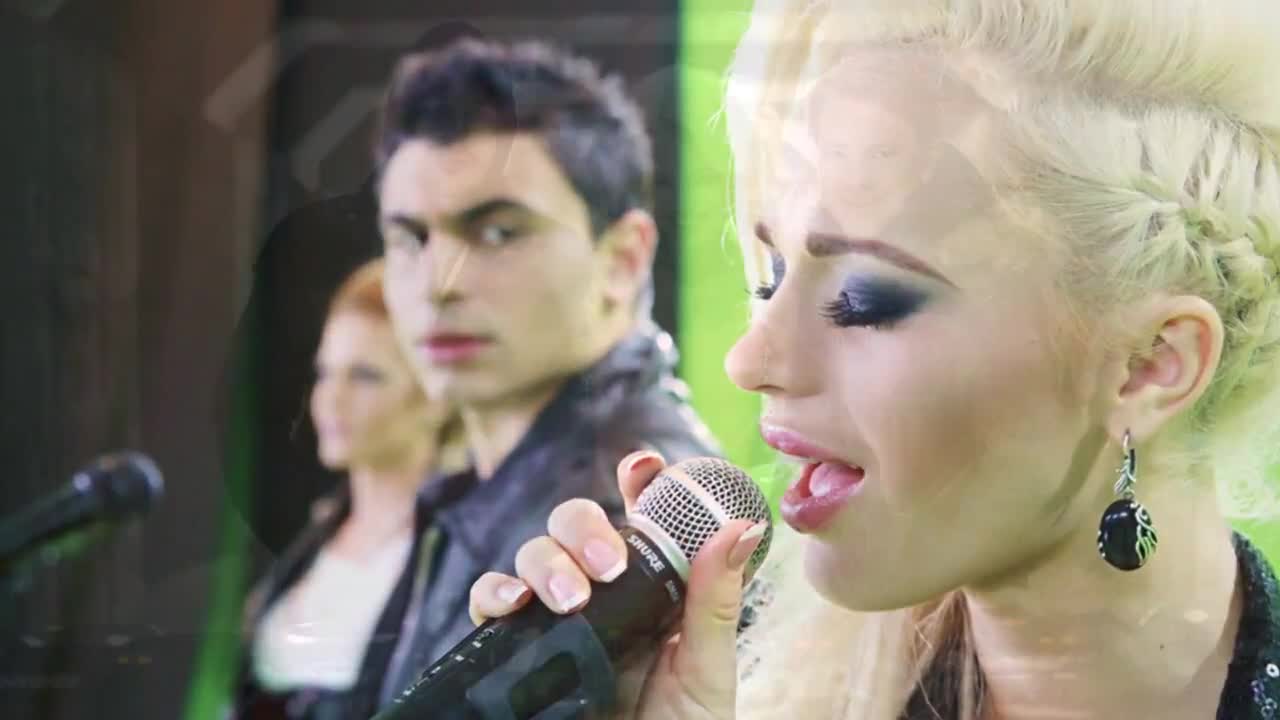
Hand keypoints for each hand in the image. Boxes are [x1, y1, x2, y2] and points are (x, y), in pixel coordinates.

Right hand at [468, 451, 764, 719]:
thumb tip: (742, 527)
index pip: (638, 516)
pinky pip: (491, 603)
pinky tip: (512, 604)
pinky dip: (493, 592)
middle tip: (607, 566)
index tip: (644, 467)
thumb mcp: (708, 666)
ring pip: (534, 553)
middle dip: (585, 528)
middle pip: (575, 523)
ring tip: (570, 598)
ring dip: (546, 561)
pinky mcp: (521, 647)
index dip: (638, 481)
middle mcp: (601, 591)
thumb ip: (716, 599)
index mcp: (651, 584)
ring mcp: (558, 616)